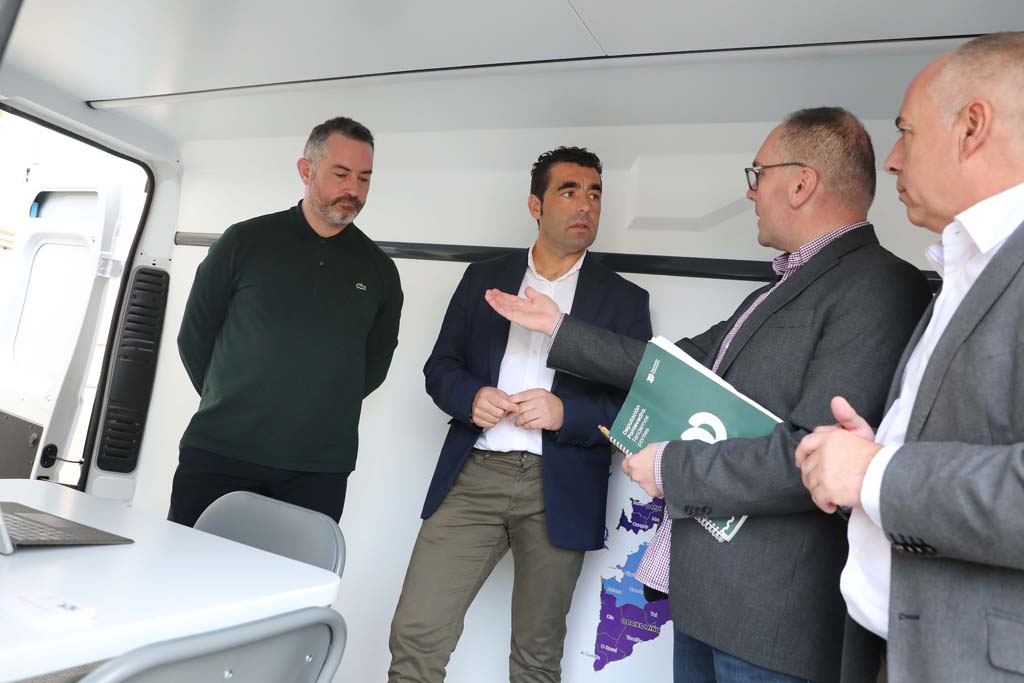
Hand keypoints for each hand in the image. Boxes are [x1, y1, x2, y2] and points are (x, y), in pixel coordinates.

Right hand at [472, 387, 517, 428]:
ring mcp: (476, 411)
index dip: (511, 407)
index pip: (502, 402)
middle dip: (502, 412)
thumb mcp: (499, 393)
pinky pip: (490, 425)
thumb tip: (516, 406)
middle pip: (499, 413)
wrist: (477, 399)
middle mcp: (479, 402)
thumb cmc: (489, 396)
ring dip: (497, 417)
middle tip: (499, 408)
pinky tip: (491, 416)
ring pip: (495, 420)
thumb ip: (508, 399)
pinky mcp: (476, 419)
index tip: (516, 408)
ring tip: (494, 412)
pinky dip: (492, 422)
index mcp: (486, 393)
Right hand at [484, 287, 561, 335]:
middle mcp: (520, 309)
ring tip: (487, 295)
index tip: (496, 291)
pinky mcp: (516, 318)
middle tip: (488, 292)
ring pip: (503, 306)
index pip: (511, 299)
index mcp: (525, 304)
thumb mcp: (540, 297)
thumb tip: (527, 289)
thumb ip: (531, 293)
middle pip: (505, 302)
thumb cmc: (550, 311)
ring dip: (494, 301)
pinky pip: (504, 311)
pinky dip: (497, 306)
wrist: (553, 320)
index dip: (503, 295)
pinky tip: (492, 302)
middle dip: (496, 297)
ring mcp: (517, 314)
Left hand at [509, 388, 562, 430]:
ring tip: (517, 423)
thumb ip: (527, 396)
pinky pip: (531, 425)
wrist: (564, 411)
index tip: (506, 406)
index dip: (511, 402)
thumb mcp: (540, 395)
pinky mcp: (546, 421)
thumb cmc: (549, 403)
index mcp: (538, 392)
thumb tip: (512, 399)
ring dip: (518, 422)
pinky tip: (525, 425)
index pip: (520, 396)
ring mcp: (544, 411)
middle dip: (512, 414)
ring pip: (524, 417)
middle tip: (508, 417)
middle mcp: (541, 401)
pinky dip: (526, 426)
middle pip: (521, 408)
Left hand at [621, 442, 662, 497]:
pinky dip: (657, 486)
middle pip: (634, 474)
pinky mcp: (654, 493)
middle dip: (641, 471)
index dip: (631, 462)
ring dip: (650, 479)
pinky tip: (664, 480)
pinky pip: (653, 489)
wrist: (678, 467)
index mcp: (633, 463)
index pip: (625, 465)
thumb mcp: (651, 447)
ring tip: (660, 473)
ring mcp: (644, 486)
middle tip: (651, 466)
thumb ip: (644, 453)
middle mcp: (636, 476)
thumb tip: (644, 454)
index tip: (635, 460)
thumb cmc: (666, 455)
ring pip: (644, 483)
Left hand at [795, 397, 880, 512]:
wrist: (886, 476)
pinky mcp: (827, 489)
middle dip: (812, 476)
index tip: (801, 462)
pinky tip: (832, 504)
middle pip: (807, 467)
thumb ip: (846, 416)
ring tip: (830, 494)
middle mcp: (824, 453)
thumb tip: (836, 400)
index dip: (802, 454)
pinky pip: (818, 498)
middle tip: (822, 483)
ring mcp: (824, 472)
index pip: (806, 444)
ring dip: (818, 491)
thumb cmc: (876, 455)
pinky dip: (824, 504)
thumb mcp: (862, 430)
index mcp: (829, 438)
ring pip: (811, 484)